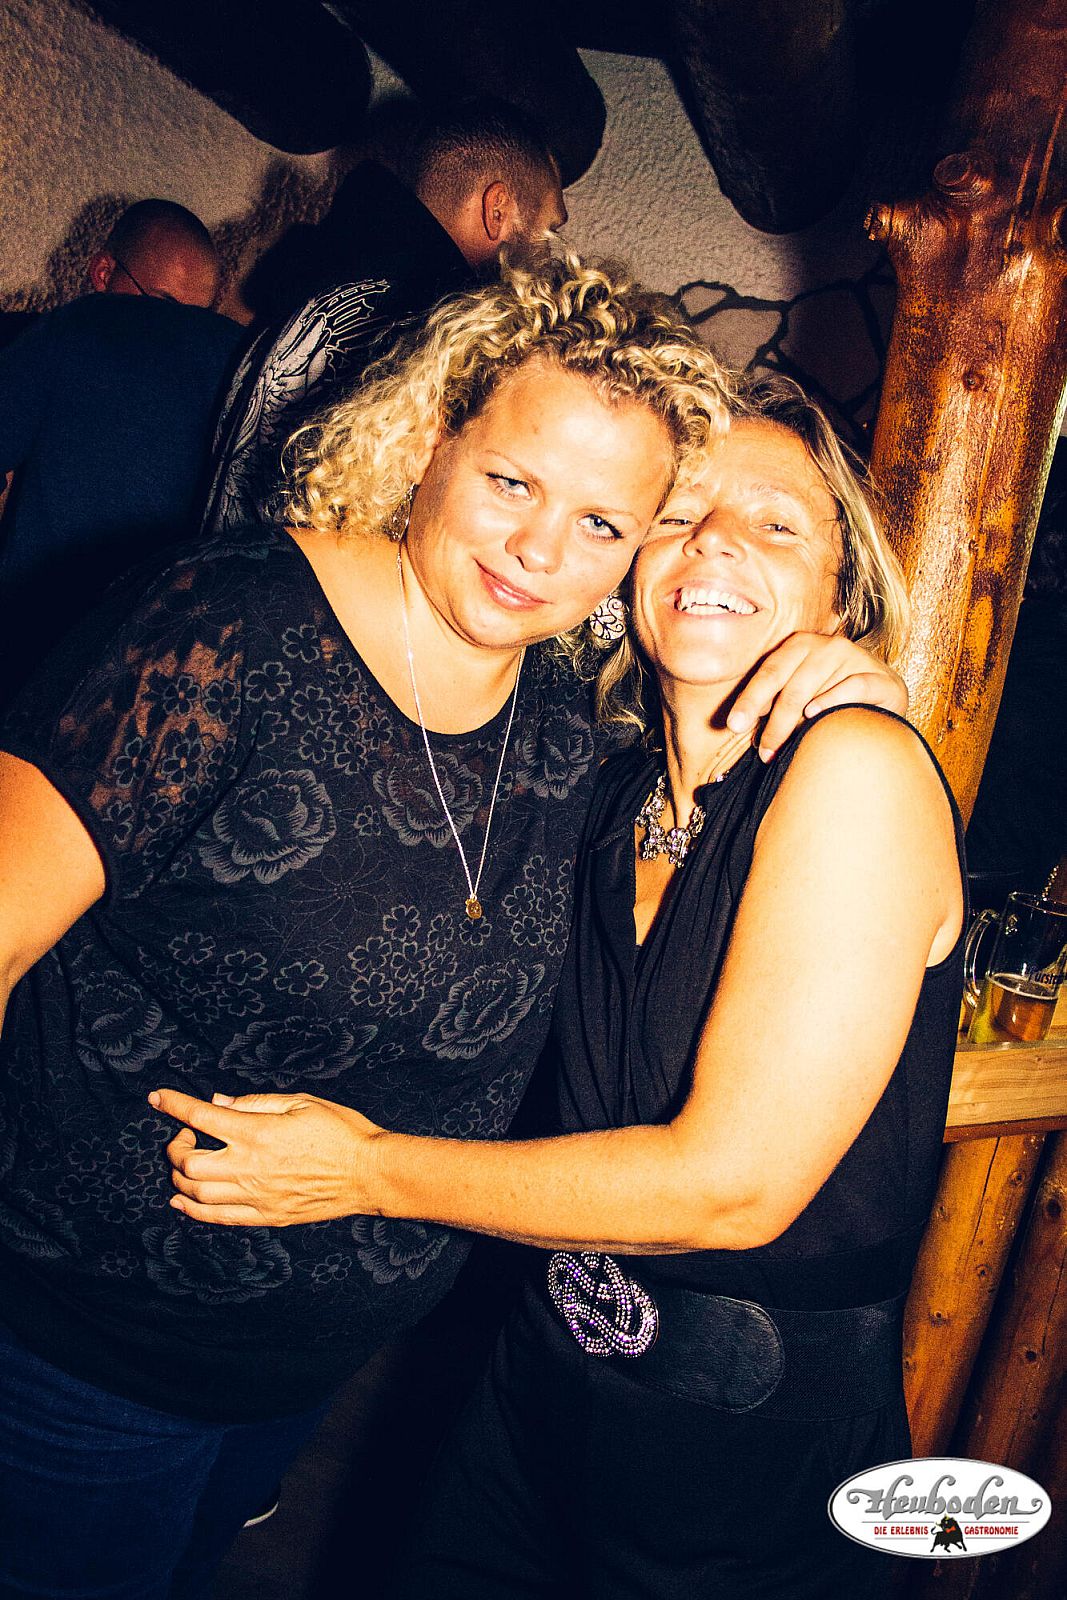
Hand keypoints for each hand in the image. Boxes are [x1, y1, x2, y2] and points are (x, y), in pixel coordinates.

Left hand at [149, 1087, 384, 1225]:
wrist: (369, 1173)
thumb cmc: (341, 1131)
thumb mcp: (301, 1102)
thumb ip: (256, 1102)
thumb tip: (219, 1103)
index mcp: (259, 1132)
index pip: (201, 1118)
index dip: (174, 1105)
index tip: (157, 1097)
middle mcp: (250, 1167)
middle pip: (188, 1163)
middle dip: (175, 1148)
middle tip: (185, 1137)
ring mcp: (256, 1196)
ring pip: (196, 1194)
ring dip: (181, 1177)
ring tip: (189, 1164)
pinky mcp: (265, 1216)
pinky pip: (217, 1218)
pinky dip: (192, 1209)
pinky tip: (182, 1200)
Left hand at [727, 633, 906, 759]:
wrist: (884, 699)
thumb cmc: (831, 700)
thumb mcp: (799, 695)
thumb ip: (773, 703)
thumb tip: (740, 723)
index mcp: (800, 645)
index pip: (769, 672)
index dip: (750, 699)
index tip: (734, 725)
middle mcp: (826, 645)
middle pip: (789, 683)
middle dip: (771, 720)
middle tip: (762, 750)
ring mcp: (855, 658)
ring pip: (814, 688)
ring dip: (794, 721)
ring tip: (782, 747)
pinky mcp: (880, 677)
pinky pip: (852, 687)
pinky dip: (832, 700)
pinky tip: (815, 714)